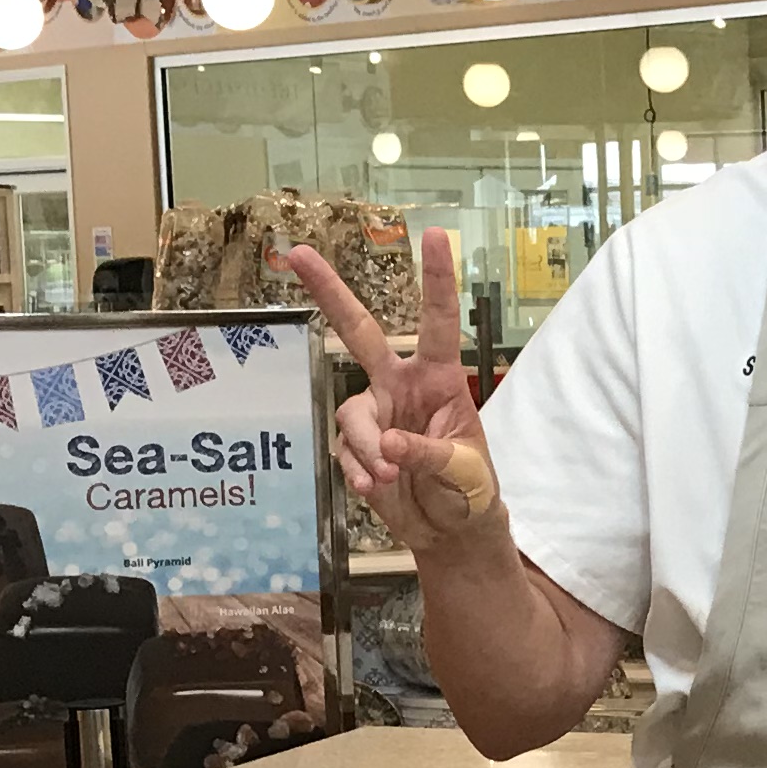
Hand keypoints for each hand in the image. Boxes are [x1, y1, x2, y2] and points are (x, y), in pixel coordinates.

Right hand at [284, 228, 502, 555]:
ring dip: (367, 447)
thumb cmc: (470, 490)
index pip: (438, 322)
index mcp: (440, 379)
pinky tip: (375, 489)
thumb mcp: (465, 472)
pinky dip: (358, 470)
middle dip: (329, 292)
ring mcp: (376, 414)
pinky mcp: (357, 446)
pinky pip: (344, 450)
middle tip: (296, 252)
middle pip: (360, 331)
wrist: (450, 531)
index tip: (435, 236)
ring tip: (390, 477)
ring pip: (352, 414)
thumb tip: (390, 445)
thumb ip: (429, 454)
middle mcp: (402, 386)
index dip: (437, 279)